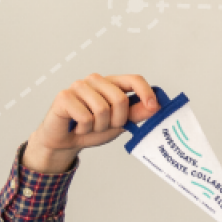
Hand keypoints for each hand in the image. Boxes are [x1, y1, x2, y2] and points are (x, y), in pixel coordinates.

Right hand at [26, 73, 158, 173]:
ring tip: (90, 126)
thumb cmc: (93, 128)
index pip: (134, 79)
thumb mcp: (120, 123)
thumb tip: (157, 106)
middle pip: (120, 99)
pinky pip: (85, 117)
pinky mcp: (64, 96)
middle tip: (106, 126)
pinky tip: (78, 127)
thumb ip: (137, 113)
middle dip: (117, 120)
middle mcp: (95, 81)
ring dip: (99, 126)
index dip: (146, 92)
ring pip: (102, 109)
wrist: (66, 141)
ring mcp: (78, 86)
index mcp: (111, 84)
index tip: (154, 107)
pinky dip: (85, 129)